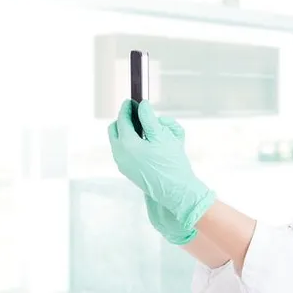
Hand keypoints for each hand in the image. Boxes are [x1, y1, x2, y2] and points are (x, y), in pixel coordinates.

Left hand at [108, 99, 215, 229]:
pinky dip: (132, 143)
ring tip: (146, 130)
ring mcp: (123, 164)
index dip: (127, 108)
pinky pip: (125, 152)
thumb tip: (143, 106)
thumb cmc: (172, 164)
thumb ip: (150, 118)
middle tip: (139, 114)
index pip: (122, 119)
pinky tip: (147, 144)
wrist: (176, 191)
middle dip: (125, 120)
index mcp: (127, 144)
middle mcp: (120, 154)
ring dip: (129, 132)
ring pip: (119, 141)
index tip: (132, 101)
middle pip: (115, 129)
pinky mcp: (129, 171)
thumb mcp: (163, 136)